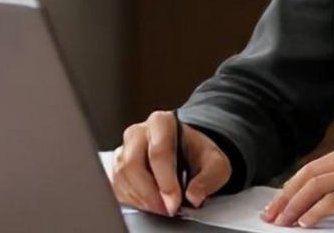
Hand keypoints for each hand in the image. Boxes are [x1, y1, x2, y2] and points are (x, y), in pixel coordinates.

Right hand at [110, 110, 232, 215]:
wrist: (188, 154)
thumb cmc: (198, 155)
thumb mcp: (215, 163)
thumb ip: (209, 178)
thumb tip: (194, 196)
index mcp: (162, 122)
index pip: (158, 151)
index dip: (166, 181)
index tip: (174, 202)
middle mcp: (139, 132)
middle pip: (133, 164)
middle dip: (150, 193)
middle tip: (165, 210)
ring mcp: (125, 149)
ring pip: (122, 177)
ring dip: (141, 199)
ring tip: (160, 209)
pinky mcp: (118, 168)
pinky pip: (117, 187)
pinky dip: (133, 201)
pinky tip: (149, 205)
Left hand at [260, 137, 333, 226]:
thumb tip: (325, 203)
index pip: (315, 166)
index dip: (291, 186)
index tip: (278, 204)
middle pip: (310, 174)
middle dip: (285, 197)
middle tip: (271, 216)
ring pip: (318, 185)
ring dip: (294, 206)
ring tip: (282, 222)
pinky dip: (316, 211)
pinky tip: (306, 223)